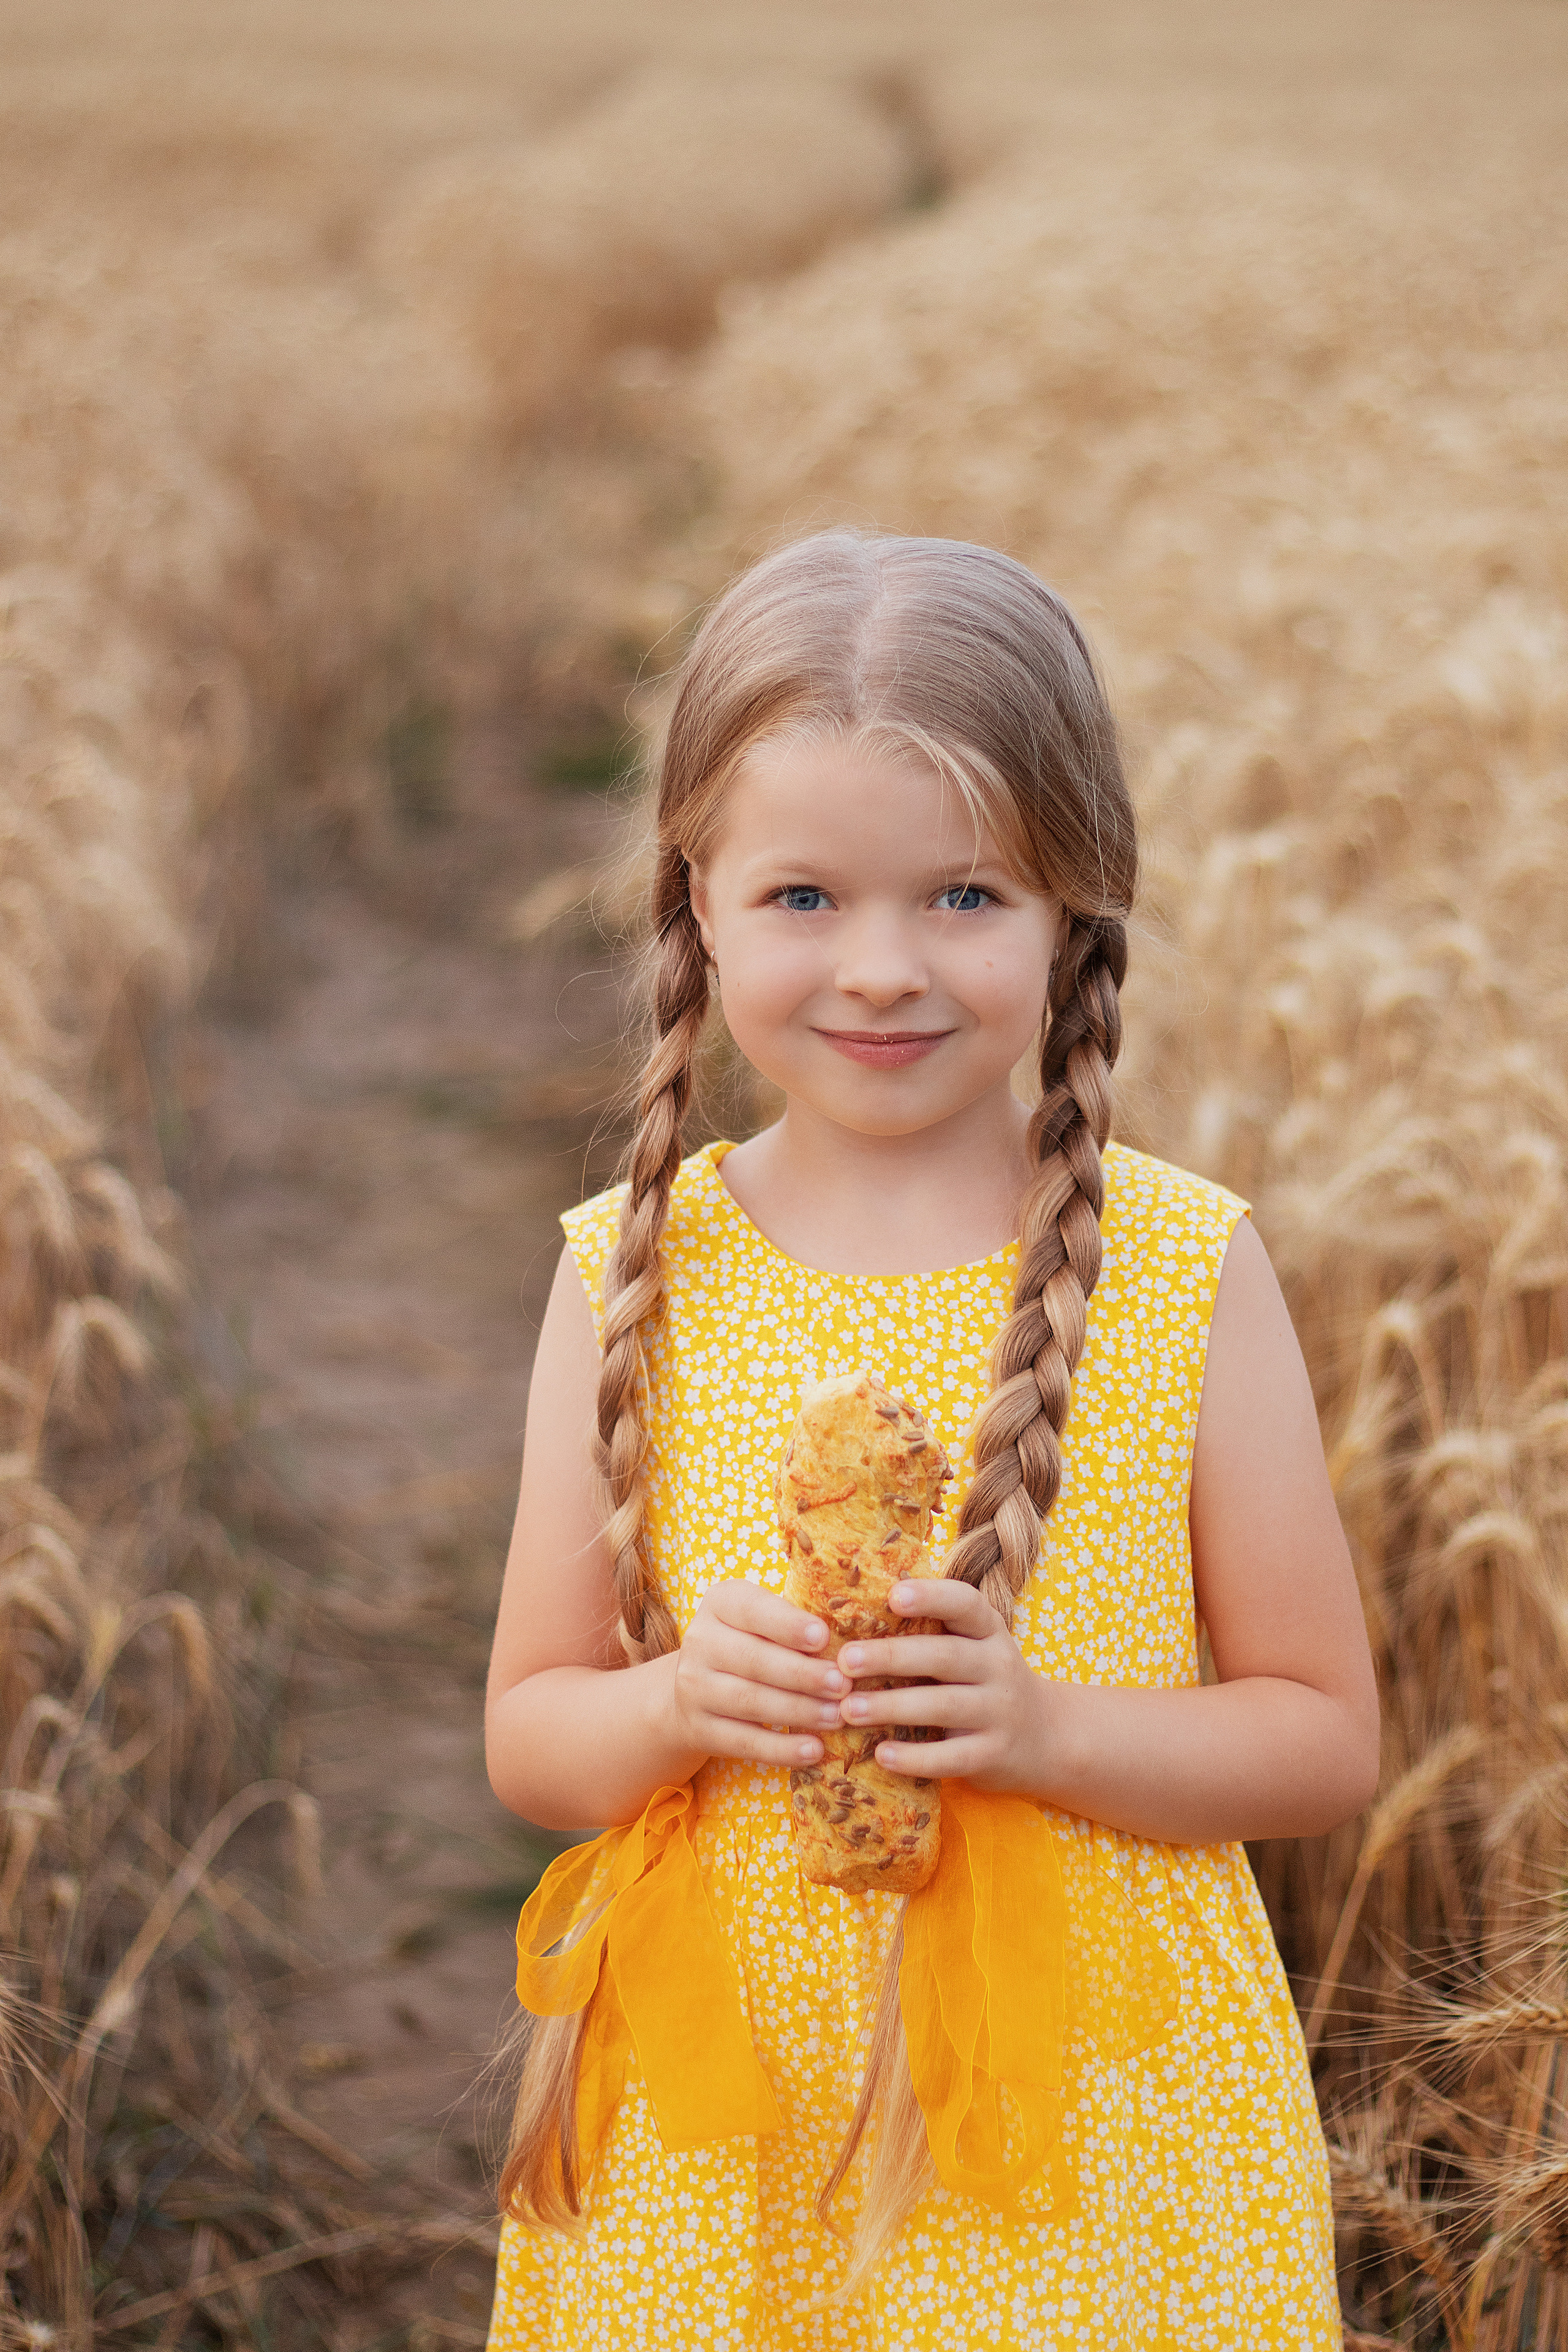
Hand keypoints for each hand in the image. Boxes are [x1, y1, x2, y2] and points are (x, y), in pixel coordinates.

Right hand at [669, 1579, 848, 1769]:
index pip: (751, 1609)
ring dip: (799, 1711)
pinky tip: (813, 1750)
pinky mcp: (698, 1728)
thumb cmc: (751, 1643)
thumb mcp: (763, 1619)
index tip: (823, 1637)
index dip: (787, 1625)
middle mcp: (700, 1642)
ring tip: (837, 1717)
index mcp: (720, 1603)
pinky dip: (781, 1748)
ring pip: (750, 1702)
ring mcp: (693, 1688)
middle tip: (843, 1685)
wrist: (695, 1687)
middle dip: (803, 1675)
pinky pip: (743, 1742)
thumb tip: (853, 1641)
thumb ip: (796, 1622)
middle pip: (754, 1660)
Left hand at [837, 1579, 1049, 1793]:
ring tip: (849, 1708)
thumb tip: (853, 1614)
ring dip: (893, 1706)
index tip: (893, 1596)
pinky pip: (951, 1757)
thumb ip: (930, 1633)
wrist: (1045, 1736)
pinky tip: (881, 1754)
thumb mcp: (973, 1647)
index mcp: (988, 1631)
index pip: (966, 1603)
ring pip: (944, 1705)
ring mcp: (998, 1712)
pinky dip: (915, 1757)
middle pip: (945, 1656)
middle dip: (892, 1656)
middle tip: (845, 1660)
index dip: (931, 1596)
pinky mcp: (992, 1754)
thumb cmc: (984, 1682)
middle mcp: (997, 1666)